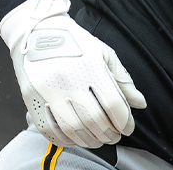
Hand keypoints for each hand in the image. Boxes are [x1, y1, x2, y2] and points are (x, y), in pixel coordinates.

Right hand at [0, 0, 146, 147]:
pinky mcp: (31, 99)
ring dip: (89, 140)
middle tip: (114, 136)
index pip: (113, 103)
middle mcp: (68, 79)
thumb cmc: (75, 42)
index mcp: (90, 65)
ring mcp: (48, 90)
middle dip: (109, 134)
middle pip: (94, 119)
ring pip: (73, 129)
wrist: (38, 31)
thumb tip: (140, 104)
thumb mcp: (104, 53)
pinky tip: (76, 138)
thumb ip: (122, 80)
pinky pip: (49, 129)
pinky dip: (65, 140)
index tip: (127, 128)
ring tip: (98, 140)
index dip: (124, 121)